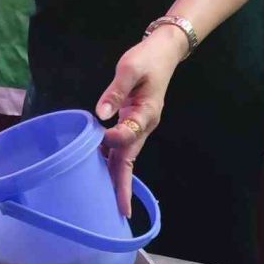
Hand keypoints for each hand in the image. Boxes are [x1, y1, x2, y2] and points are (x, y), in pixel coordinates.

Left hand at [97, 26, 187, 215]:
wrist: (164, 51)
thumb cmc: (147, 58)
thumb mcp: (129, 68)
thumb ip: (115, 91)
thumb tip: (100, 114)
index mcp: (147, 113)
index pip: (129, 134)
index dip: (114, 139)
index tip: (100, 133)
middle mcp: (145, 125)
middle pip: (131, 160)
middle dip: (124, 185)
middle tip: (121, 212)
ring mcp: (140, 126)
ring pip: (126, 157)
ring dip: (117, 178)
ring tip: (107, 202)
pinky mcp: (133, 123)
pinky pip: (122, 148)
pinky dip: (112, 162)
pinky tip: (98, 172)